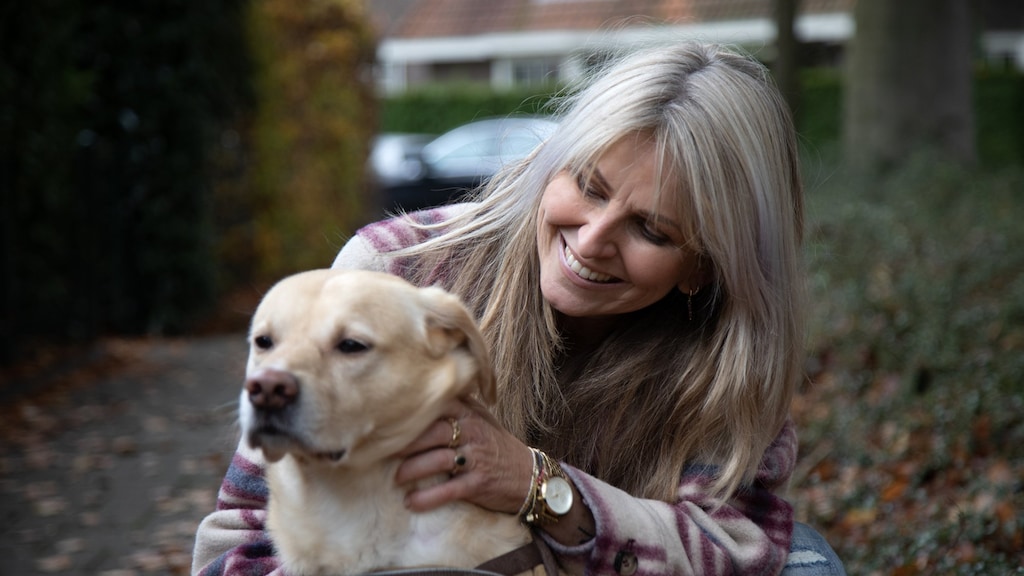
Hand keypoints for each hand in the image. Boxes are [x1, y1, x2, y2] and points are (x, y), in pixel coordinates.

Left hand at [395, 396, 532, 514]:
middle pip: (433, 432)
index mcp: (470, 415)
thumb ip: (456, 408)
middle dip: (406, 443)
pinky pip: (447, 490)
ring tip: (395, 479)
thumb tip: (420, 398)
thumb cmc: (497, 447)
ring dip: (412, 470)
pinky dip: (426, 498)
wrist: (530, 476)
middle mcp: (473, 432)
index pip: (438, 405)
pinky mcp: (478, 483)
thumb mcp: (481, 420)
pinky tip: (411, 502)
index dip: (412, 413)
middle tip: (383, 451)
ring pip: (437, 460)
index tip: (389, 420)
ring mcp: (476, 458)